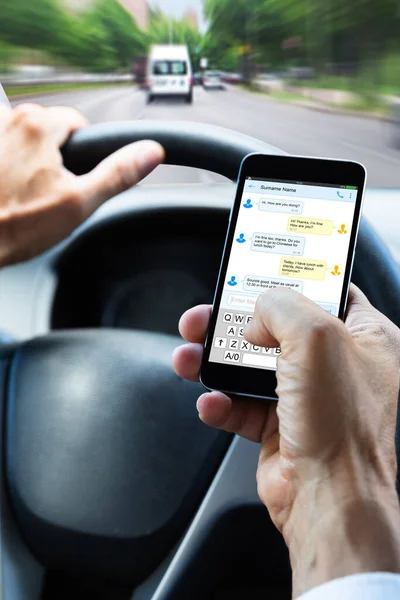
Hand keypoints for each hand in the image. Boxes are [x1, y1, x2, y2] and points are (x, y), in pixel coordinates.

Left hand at [0, 103, 163, 265]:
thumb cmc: (15, 226)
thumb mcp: (79, 204)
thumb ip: (118, 174)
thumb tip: (150, 153)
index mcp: (38, 126)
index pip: (77, 123)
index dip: (83, 154)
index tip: (73, 178)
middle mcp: (9, 119)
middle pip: (49, 130)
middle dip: (54, 157)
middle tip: (48, 192)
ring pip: (24, 139)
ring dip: (28, 160)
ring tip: (23, 193)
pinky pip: (4, 148)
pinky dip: (8, 164)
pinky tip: (6, 189)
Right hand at [173, 286, 399, 594]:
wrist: (326, 500)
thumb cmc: (341, 425)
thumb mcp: (315, 338)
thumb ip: (281, 306)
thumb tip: (256, 314)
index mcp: (364, 338)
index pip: (327, 291)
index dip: (291, 279)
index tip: (259, 273)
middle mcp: (336, 365)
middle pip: (275, 327)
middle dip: (233, 323)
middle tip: (204, 317)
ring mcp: (307, 397)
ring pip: (250, 365)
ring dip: (214, 361)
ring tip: (189, 357)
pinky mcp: (280, 425)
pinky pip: (241, 404)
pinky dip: (221, 402)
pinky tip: (211, 402)